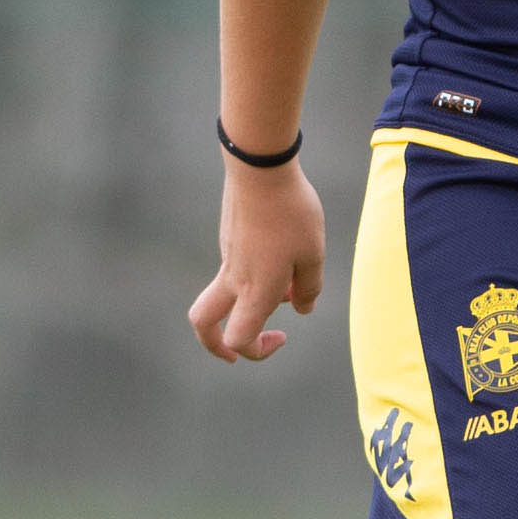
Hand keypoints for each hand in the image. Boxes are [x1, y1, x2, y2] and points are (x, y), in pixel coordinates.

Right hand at [187, 155, 328, 362]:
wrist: (260, 167)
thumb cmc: (291, 212)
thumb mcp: (313, 253)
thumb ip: (309, 287)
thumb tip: (302, 309)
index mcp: (256, 290)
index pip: (240, 339)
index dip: (258, 351)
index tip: (281, 337)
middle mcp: (235, 279)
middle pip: (203, 323)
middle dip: (215, 345)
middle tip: (237, 351)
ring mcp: (227, 257)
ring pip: (224, 294)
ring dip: (250, 302)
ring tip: (289, 281)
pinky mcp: (229, 238)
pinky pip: (235, 269)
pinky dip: (254, 275)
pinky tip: (284, 251)